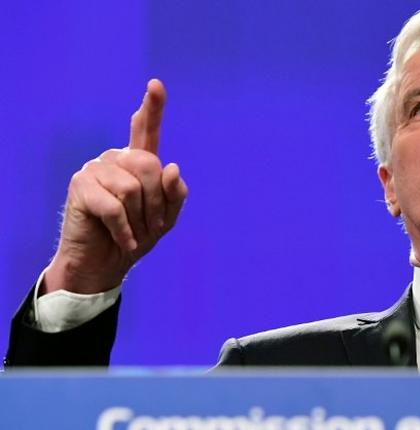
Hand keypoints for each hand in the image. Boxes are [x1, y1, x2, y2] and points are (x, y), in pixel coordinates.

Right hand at [43, 79, 187, 294]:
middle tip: (150, 227)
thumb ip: (175, 193)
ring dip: (140, 219)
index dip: (153, 108)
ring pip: (133, 187)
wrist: (105, 264)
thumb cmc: (136, 237)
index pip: (146, 131)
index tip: (156, 85)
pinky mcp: (80, 185)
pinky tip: (124, 240)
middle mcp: (116, 159)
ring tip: (134, 233)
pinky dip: (125, 230)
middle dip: (156, 204)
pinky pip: (114, 206)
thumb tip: (171, 167)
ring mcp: (96, 169)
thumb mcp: (166, 217)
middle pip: (150, 167)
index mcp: (138, 162)